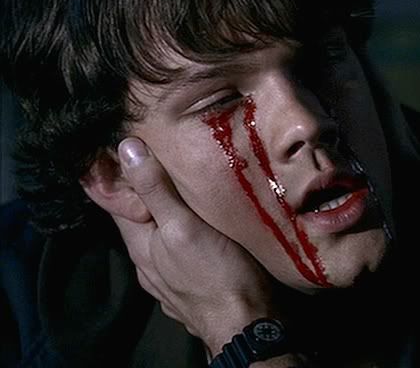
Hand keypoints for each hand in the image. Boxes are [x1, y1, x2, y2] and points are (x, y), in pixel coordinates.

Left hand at [113, 137, 279, 353]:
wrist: (249, 324)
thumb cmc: (217, 274)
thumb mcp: (183, 226)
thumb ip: (156, 191)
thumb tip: (126, 149)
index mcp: (141, 247)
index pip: (117, 204)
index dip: (118, 177)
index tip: (125, 148)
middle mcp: (149, 265)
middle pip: (141, 222)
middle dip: (148, 195)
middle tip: (162, 162)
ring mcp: (171, 281)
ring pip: (163, 240)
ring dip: (169, 218)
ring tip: (185, 193)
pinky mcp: (196, 288)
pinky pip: (183, 256)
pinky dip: (186, 237)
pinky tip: (203, 232)